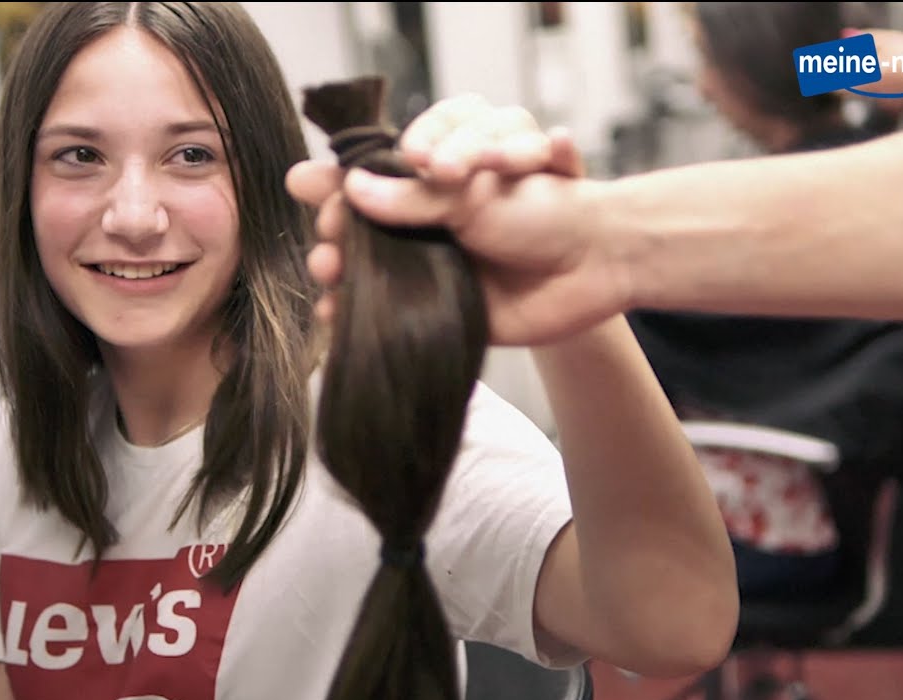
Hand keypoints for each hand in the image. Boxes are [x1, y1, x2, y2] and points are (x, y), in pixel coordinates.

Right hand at [287, 95, 624, 346]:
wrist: (596, 263)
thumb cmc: (544, 210)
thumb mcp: (472, 192)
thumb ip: (411, 197)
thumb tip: (349, 189)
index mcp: (434, 182)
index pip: (368, 178)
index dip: (335, 183)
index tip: (306, 185)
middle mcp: (426, 223)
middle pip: (357, 225)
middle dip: (332, 228)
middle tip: (327, 235)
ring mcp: (429, 267)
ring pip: (365, 271)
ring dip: (336, 271)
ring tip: (326, 270)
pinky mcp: (438, 310)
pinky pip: (386, 314)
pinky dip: (353, 317)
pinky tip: (331, 316)